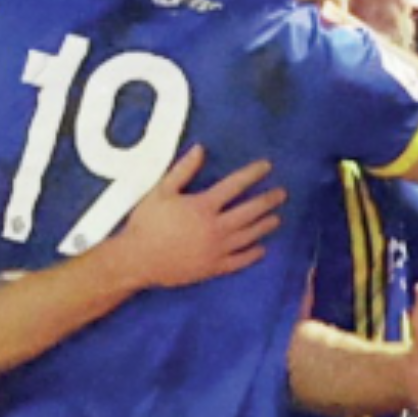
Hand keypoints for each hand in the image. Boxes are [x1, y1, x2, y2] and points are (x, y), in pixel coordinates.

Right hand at [114, 146, 284, 289]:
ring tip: (276, 218)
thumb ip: (182, 170)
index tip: (267, 166)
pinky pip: (240, 261)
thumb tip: (200, 149)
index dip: (252, 174)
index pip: (235, 185)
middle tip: (281, 194)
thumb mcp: (160, 192)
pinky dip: (253, 254)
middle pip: (250, 211)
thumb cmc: (146, 224)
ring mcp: (217, 249)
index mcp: (203, 206)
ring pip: (249, 235)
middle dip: (268, 200)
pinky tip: (261, 249)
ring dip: (265, 225)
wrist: (136, 260)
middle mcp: (216, 227)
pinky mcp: (214, 267)